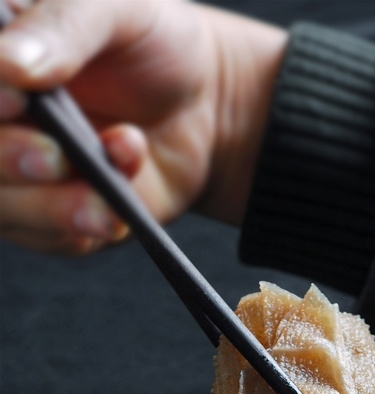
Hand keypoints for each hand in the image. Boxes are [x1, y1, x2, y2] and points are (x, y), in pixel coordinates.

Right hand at [0, 0, 286, 252]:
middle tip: (56, 156)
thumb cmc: (147, 42)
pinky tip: (119, 204)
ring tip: (105, 192)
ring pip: (3, 207)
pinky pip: (51, 238)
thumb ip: (62, 26)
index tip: (17, 100)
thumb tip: (11, 66)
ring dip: (51, 205)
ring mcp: (18, 174)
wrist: (203, 102)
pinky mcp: (55, 220)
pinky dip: (86, 223)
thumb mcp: (112, 8)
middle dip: (9, 159)